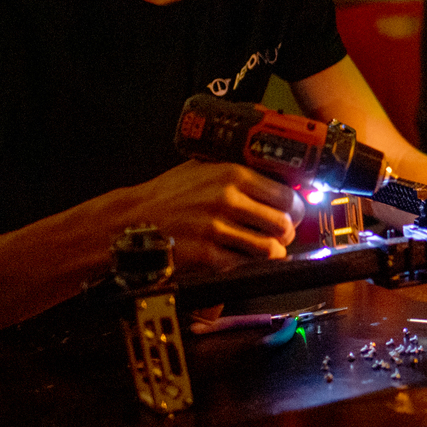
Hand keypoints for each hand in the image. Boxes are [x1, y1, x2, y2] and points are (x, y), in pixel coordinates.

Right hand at [123, 160, 304, 269]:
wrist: (131, 219)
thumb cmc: (169, 194)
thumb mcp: (204, 166)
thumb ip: (238, 165)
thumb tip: (274, 160)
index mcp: (232, 174)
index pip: (286, 196)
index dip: (294, 209)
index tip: (292, 213)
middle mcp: (228, 199)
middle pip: (283, 223)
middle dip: (286, 232)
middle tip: (281, 234)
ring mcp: (217, 228)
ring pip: (269, 248)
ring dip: (273, 252)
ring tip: (267, 249)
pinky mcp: (207, 254)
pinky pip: (245, 265)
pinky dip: (249, 265)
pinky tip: (242, 258)